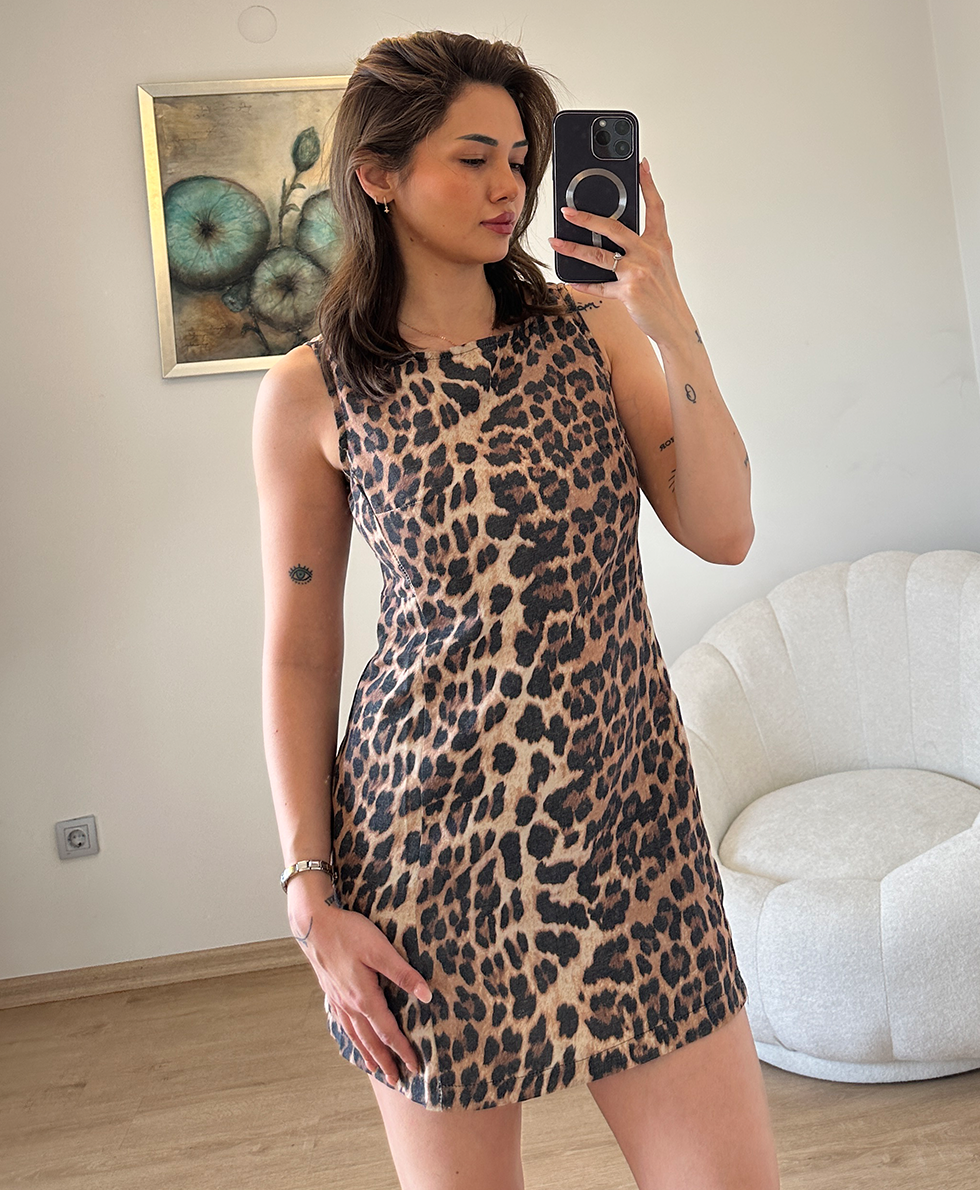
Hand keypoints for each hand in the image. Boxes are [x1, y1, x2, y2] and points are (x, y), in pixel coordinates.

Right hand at [287, 875, 431, 1086]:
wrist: (313, 924)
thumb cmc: (348, 933)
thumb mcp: (380, 949)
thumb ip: (402, 973)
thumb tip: (425, 995)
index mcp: (364, 997)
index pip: (388, 1032)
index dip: (402, 1050)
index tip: (415, 1066)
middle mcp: (350, 1004)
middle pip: (371, 1041)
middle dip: (385, 1062)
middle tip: (397, 1081)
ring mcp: (338, 999)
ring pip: (355, 1035)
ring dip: (368, 1054)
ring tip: (376, 1070)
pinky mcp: (331, 991)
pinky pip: (343, 1023)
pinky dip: (351, 1037)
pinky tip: (353, 1039)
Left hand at [548, 157, 696, 347]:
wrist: (675, 324)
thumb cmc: (665, 294)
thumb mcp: (660, 265)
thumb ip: (642, 248)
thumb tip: (614, 238)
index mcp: (659, 243)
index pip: (655, 207)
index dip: (648, 184)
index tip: (641, 163)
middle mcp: (649, 253)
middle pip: (614, 228)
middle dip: (587, 218)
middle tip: (567, 210)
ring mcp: (638, 272)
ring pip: (599, 256)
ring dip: (573, 248)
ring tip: (555, 241)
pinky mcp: (629, 292)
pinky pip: (599, 286)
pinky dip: (584, 284)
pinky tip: (570, 279)